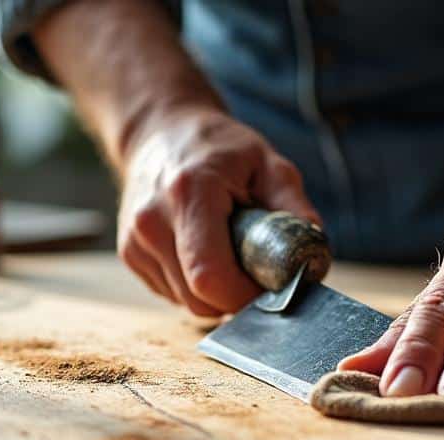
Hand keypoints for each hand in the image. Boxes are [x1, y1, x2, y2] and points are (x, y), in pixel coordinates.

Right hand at [117, 107, 320, 315]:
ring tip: (227, 252)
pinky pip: (172, 294)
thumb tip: (313, 260)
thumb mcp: (269, 164)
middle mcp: (152, 221)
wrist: (161, 131)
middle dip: (235, 296)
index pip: (211, 278)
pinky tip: (203, 251)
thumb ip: (293, 210)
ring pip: (185, 303)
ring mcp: (134, 241)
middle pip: (199, 300)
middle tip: (254, 269)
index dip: (246, 295)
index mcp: (189, 194)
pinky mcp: (129, 254)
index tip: (269, 283)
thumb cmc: (221, 149)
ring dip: (215, 293)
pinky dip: (194, 286)